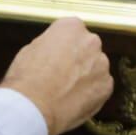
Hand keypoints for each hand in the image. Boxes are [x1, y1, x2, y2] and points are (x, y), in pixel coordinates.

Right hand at [0, 17, 113, 134]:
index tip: (58, 55)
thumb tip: (52, 50)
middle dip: (78, 59)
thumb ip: (49, 44)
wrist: (35, 107)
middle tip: (62, 74)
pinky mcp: (106, 86)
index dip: (63, 45)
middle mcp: (91, 41)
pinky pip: (101, 87)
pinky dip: (92, 93)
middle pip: (87, 47)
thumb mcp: (30, 49)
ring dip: (86, 76)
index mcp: (71, 27)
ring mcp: (102, 64)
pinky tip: (75, 100)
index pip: (72, 30)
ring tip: (67, 91)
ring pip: (96, 68)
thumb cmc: (28, 79)